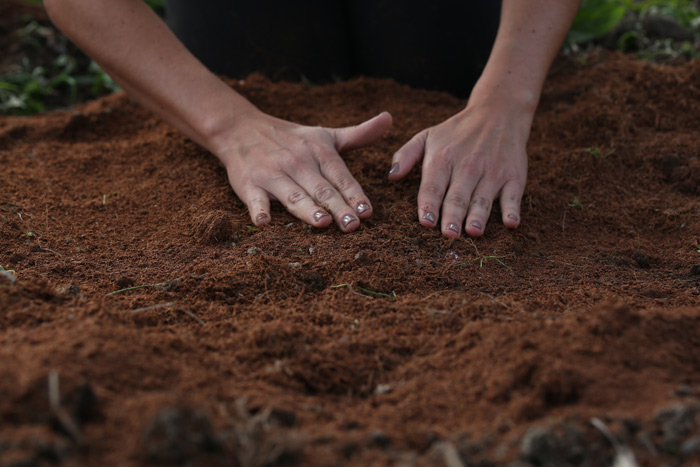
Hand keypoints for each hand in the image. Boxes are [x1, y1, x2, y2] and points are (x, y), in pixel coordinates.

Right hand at [216, 111, 391, 231]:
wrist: (241, 127)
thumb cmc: (290, 137)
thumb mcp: (325, 135)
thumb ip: (359, 134)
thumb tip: (390, 119)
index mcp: (319, 152)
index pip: (340, 176)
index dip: (354, 193)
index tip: (366, 211)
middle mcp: (298, 162)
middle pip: (321, 189)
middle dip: (337, 207)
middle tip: (352, 225)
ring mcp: (272, 174)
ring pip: (293, 195)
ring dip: (306, 209)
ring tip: (321, 222)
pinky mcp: (249, 184)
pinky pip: (254, 199)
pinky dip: (258, 210)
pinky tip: (264, 223)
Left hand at [388, 100, 529, 237]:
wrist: (499, 112)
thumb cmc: (457, 132)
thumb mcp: (427, 136)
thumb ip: (406, 155)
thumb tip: (391, 177)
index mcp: (443, 159)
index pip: (433, 186)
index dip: (429, 204)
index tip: (426, 222)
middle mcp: (467, 166)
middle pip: (458, 196)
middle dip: (453, 216)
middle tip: (449, 234)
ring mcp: (492, 172)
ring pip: (483, 199)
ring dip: (479, 216)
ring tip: (473, 232)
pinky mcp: (514, 176)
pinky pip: (513, 196)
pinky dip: (512, 210)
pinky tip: (511, 224)